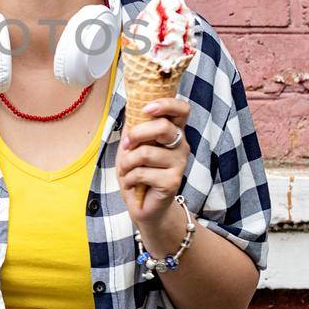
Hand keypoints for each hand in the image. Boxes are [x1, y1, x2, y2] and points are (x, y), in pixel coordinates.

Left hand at [117, 97, 191, 222]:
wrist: (144, 205)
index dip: (166, 104)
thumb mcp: (133, 144)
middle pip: (162, 127)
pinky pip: (142, 172)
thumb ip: (135, 125)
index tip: (147, 108)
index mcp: (173, 132)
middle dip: (136, 134)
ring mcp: (179, 164)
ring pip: (146, 152)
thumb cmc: (138, 172)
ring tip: (127, 170)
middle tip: (126, 145)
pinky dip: (129, 178)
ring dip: (127, 162)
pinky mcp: (172, 182)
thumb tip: (131, 102)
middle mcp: (181, 145)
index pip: (182, 109)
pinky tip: (132, 183)